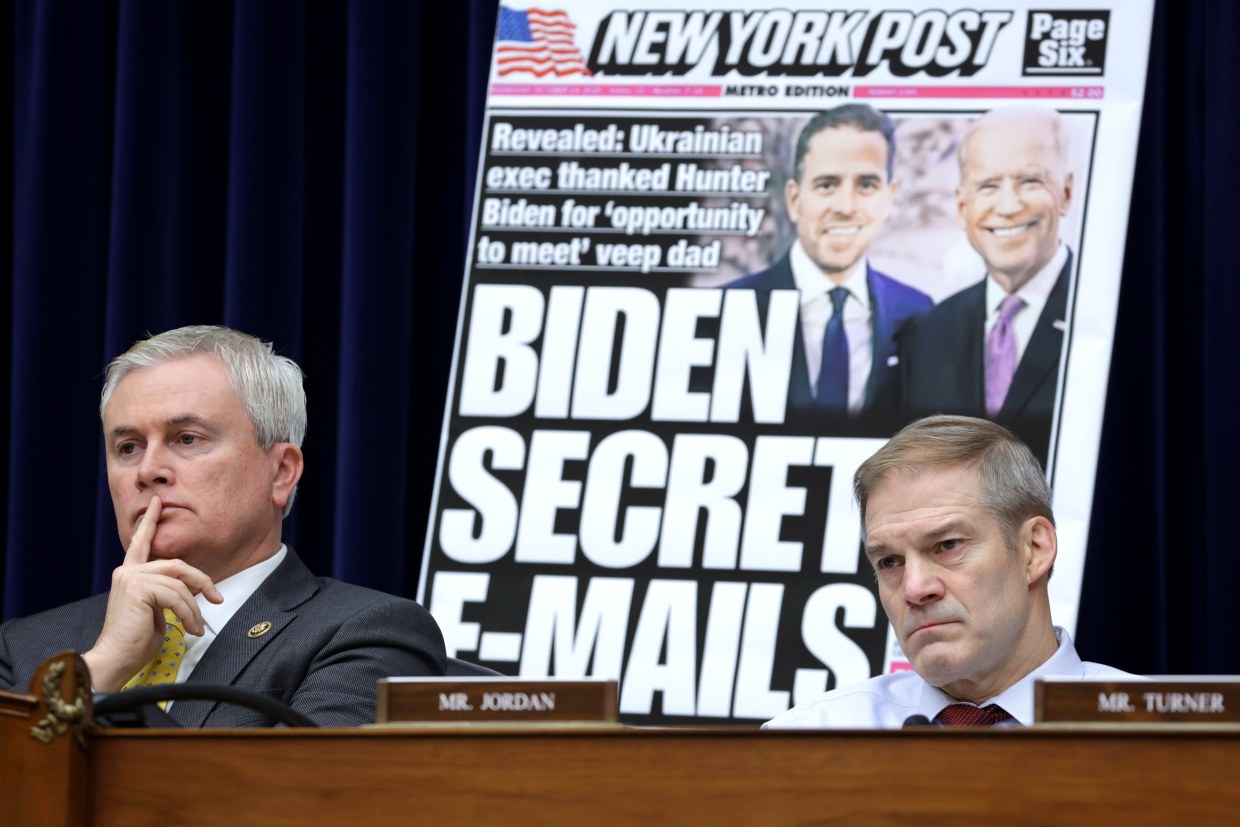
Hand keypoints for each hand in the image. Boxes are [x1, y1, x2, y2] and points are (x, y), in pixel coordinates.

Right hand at [82, 497, 223, 690]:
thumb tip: (189, 591)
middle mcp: (128, 572)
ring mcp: (131, 578)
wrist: (115, 659)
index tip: (157, 502)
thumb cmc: (135, 642)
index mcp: (130, 575)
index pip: (141, 543)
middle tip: (217, 598)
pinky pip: (176, 596)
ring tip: (197, 628)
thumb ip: (166, 594)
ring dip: (194, 609)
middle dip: (202, 581)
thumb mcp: (155, 612)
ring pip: (180, 584)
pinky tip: (191, 629)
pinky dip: (189, 614)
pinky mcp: (138, 589)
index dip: (151, 522)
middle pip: (177, 565)